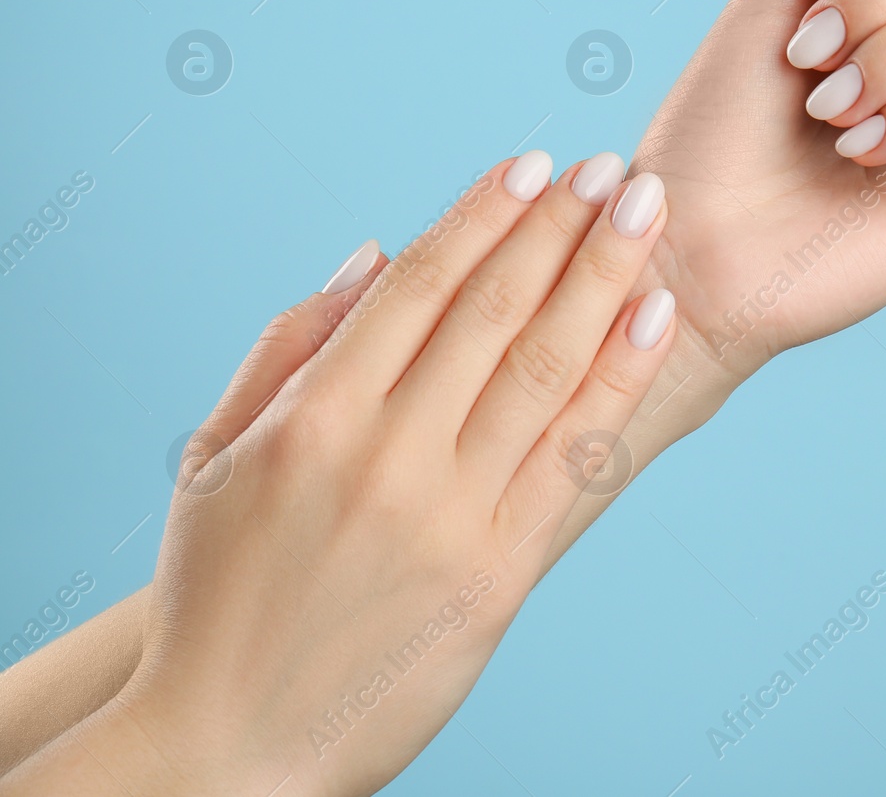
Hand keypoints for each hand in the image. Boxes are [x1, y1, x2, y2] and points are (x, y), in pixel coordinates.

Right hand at [4, 155, 677, 795]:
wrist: (233, 739)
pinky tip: (653, 318)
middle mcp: (386, 458)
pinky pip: (573, 457)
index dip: (482, 216)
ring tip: (644, 212)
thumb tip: (376, 254)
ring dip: (605, 280)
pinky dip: (619, 380)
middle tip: (607, 170)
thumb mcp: (214, 456)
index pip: (418, 288)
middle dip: (560, 229)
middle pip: (494, 313)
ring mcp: (450, 517)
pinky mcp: (500, 573)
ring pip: (544, 370)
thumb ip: (291, 346)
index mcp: (312, 419)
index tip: (530, 165)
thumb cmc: (217, 589)